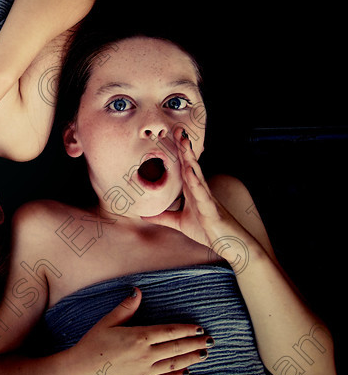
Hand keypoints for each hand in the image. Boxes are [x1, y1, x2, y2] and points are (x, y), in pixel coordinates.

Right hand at [70, 287, 212, 374]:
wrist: (81, 371)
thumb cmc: (92, 343)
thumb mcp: (107, 322)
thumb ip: (126, 308)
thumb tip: (138, 292)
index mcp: (138, 337)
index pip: (169, 332)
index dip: (186, 330)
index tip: (199, 328)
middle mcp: (145, 355)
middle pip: (176, 348)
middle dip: (195, 343)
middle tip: (210, 341)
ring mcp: (144, 372)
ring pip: (174, 364)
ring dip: (190, 359)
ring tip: (203, 355)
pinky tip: (185, 372)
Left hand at [142, 128, 237, 247]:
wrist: (229, 244)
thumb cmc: (207, 231)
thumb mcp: (179, 223)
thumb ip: (163, 217)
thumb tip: (144, 215)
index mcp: (193, 191)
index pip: (184, 167)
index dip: (178, 153)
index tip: (171, 136)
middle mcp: (200, 190)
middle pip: (191, 165)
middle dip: (185, 147)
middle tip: (178, 129)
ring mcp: (207, 198)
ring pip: (197, 174)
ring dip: (190, 158)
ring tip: (184, 143)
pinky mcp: (212, 210)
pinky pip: (203, 194)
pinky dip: (196, 183)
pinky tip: (190, 173)